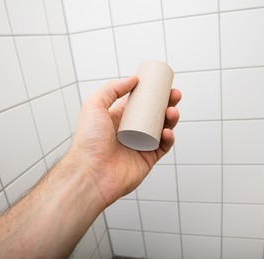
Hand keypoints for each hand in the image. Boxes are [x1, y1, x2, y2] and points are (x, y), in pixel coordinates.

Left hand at [70, 76, 180, 205]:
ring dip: (171, 119)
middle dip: (167, 103)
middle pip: (154, 114)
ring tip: (172, 112)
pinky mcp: (147, 160)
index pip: (140, 103)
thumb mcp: (94, 105)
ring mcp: (140, 146)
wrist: (91, 172)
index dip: (152, 93)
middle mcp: (130, 131)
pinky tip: (167, 132)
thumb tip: (133, 79)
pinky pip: (163, 147)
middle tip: (175, 95)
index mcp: (118, 118)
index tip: (163, 84)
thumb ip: (112, 89)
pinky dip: (169, 138)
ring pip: (162, 129)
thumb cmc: (88, 141)